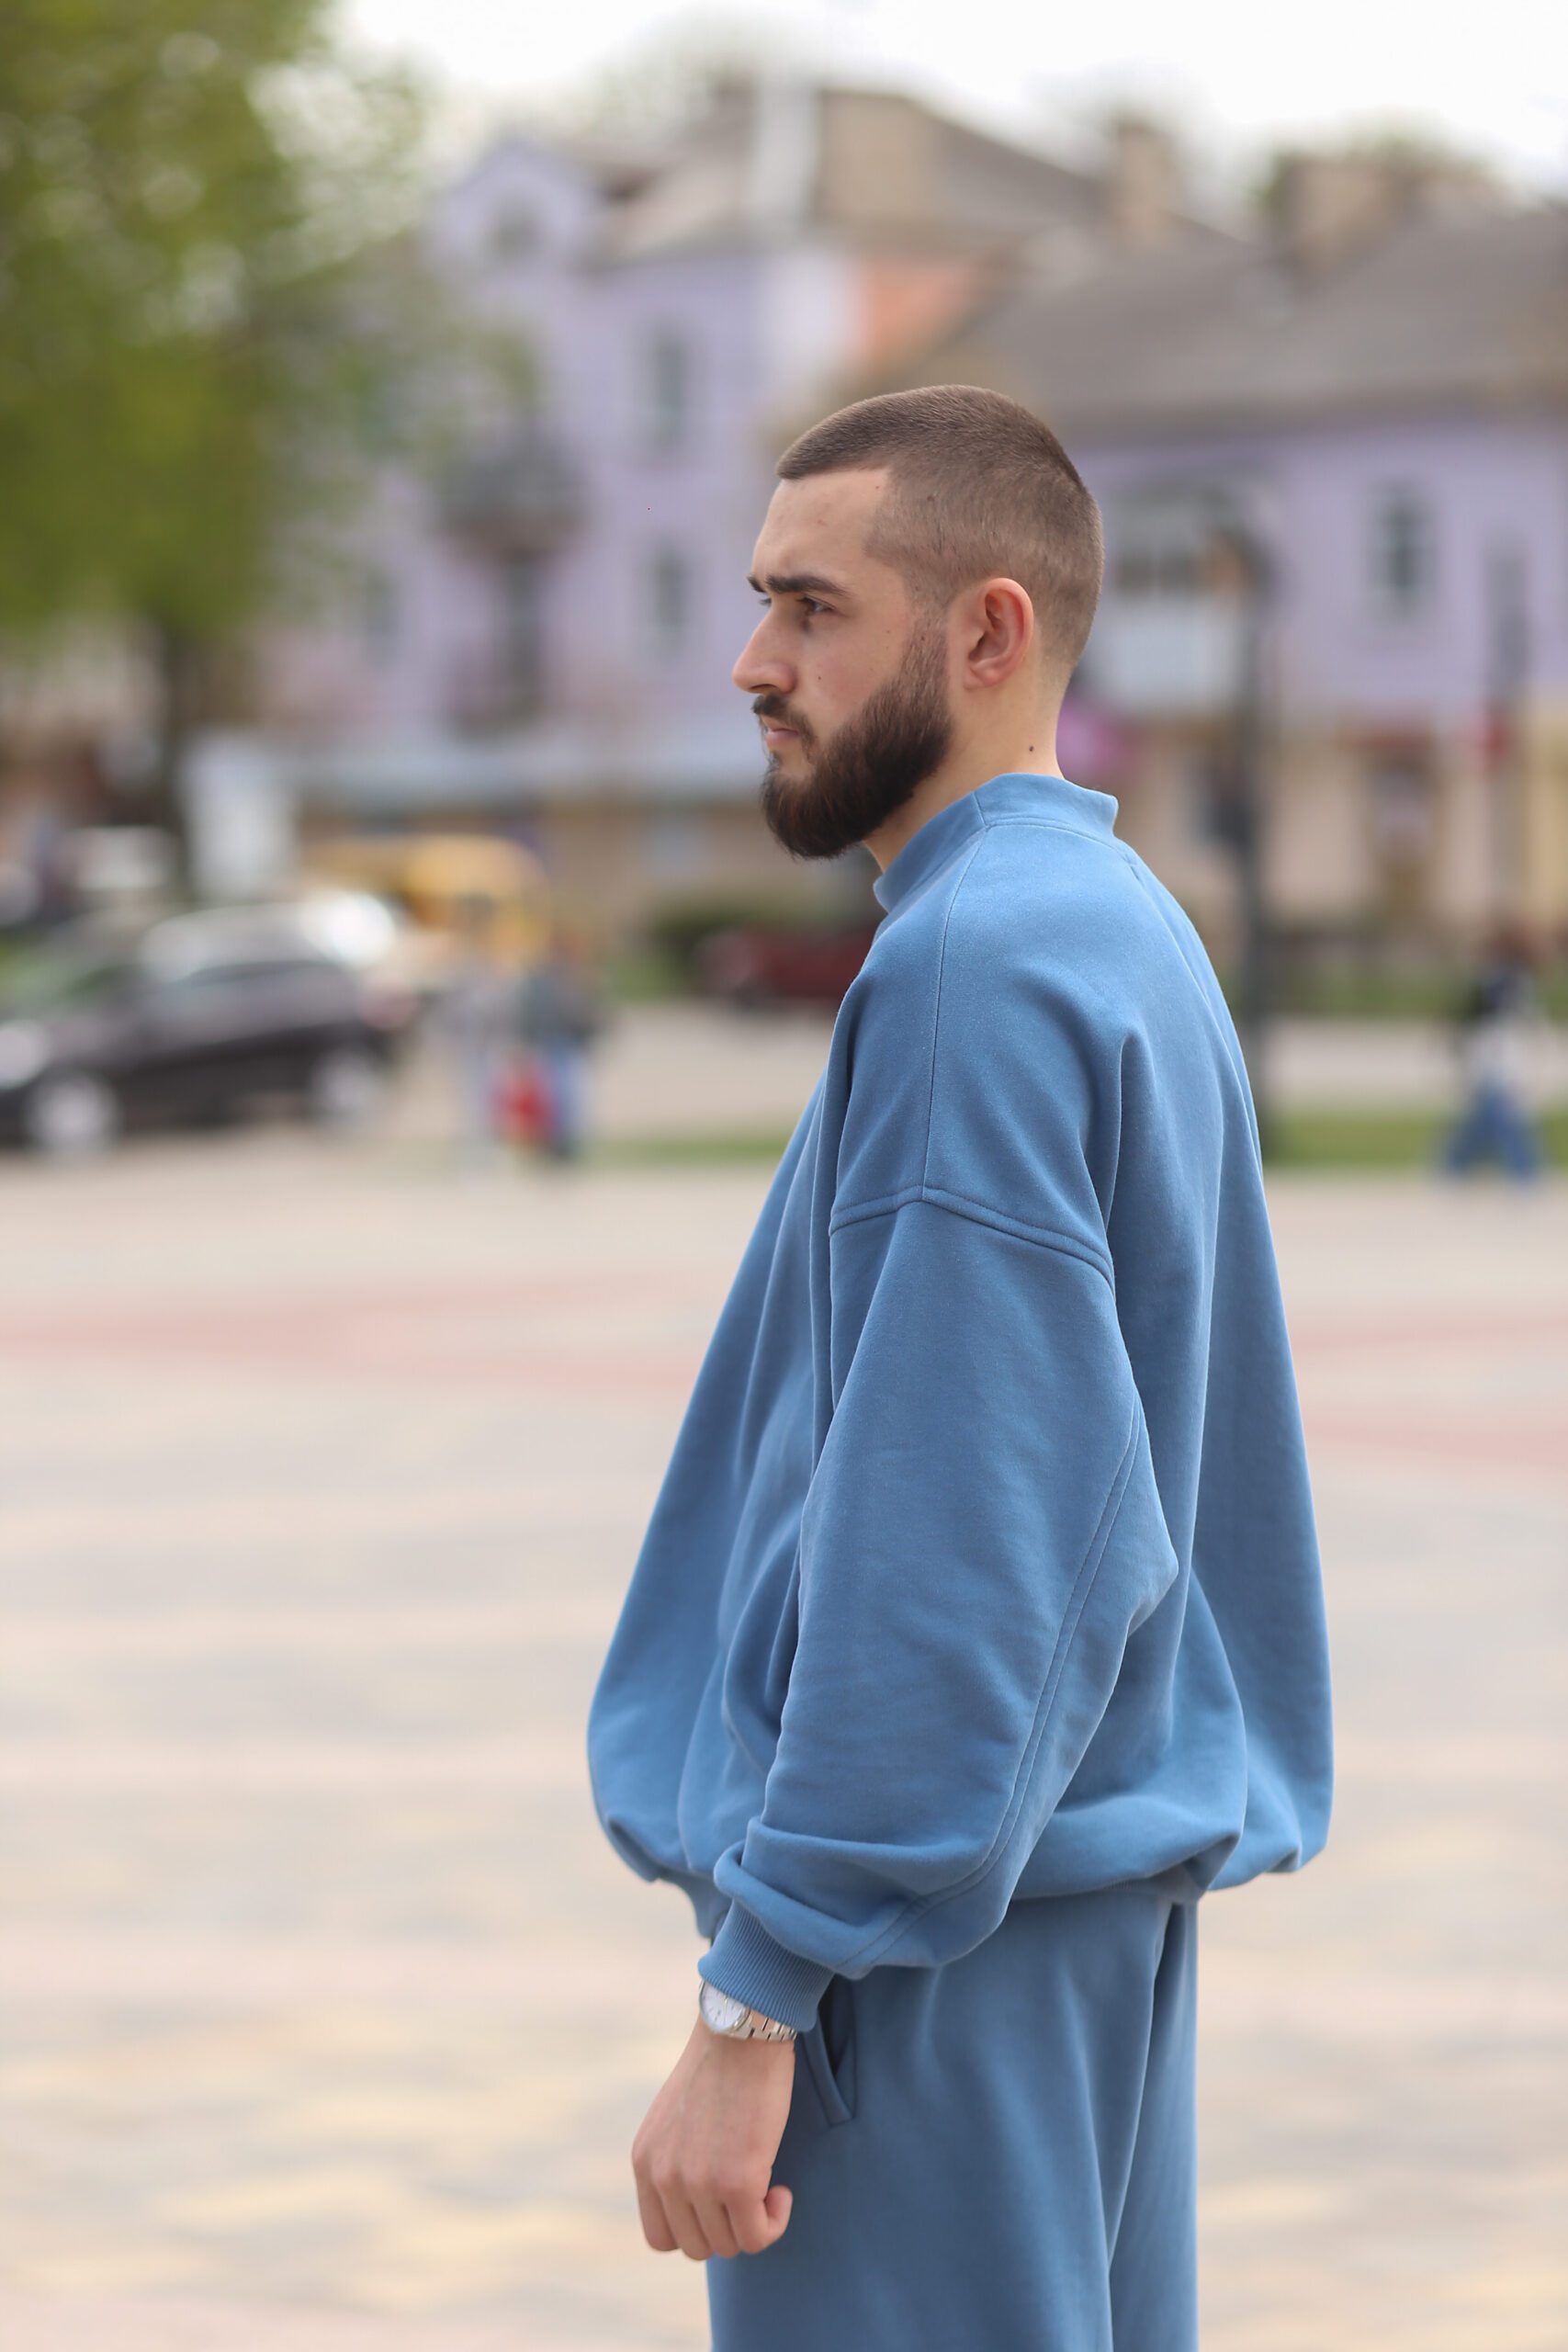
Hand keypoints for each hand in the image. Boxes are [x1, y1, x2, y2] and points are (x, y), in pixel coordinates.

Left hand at [631, 2012, 797, 2259]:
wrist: (743, 2031)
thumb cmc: (721, 2066)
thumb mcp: (676, 2117)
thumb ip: (676, 2160)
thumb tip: (700, 2204)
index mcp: (645, 2161)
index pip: (659, 2237)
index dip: (695, 2229)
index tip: (720, 2205)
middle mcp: (664, 2178)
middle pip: (696, 2246)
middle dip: (728, 2228)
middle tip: (750, 2194)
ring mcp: (698, 2183)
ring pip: (729, 2245)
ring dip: (754, 2223)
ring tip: (768, 2186)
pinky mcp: (737, 2182)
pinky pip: (758, 2235)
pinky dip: (774, 2222)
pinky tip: (782, 2191)